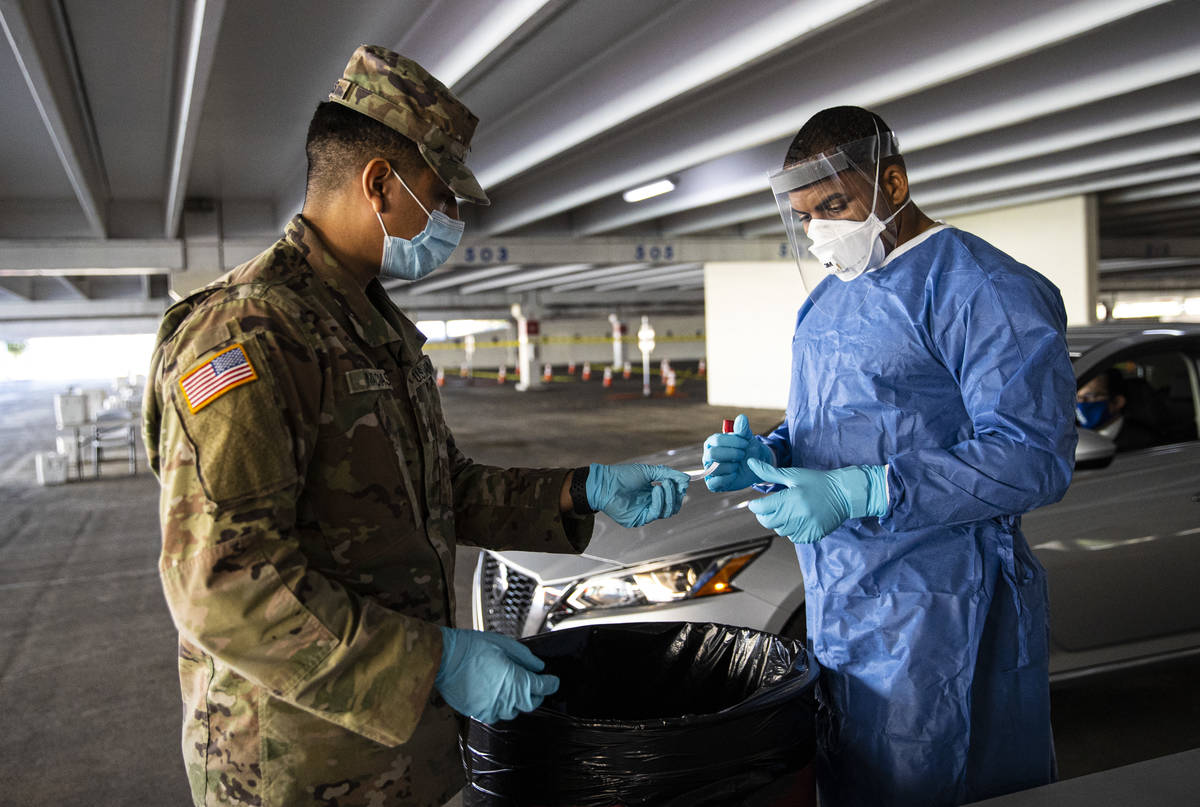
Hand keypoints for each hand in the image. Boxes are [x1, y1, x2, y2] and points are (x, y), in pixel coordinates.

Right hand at [434, 627, 558, 723]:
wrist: (444, 658)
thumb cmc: (473, 648)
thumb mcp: (504, 645)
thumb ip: (525, 658)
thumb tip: (538, 667)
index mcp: (515, 681)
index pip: (541, 688)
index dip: (550, 684)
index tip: (553, 681)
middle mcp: (506, 699)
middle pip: (530, 704)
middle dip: (536, 694)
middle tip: (535, 685)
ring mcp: (491, 709)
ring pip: (513, 711)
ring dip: (517, 701)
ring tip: (512, 687)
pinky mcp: (478, 713)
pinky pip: (496, 715)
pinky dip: (500, 707)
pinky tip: (496, 695)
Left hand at [586, 463, 689, 527]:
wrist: (605, 483)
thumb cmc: (622, 476)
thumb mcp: (649, 471)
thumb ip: (668, 474)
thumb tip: (686, 478)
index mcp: (653, 494)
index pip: (673, 497)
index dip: (680, 490)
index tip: (683, 481)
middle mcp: (651, 504)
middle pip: (673, 507)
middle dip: (676, 494)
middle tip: (672, 483)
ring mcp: (645, 513)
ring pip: (667, 512)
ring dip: (668, 496)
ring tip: (662, 484)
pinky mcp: (639, 519)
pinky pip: (656, 513)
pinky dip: (659, 501)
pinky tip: (656, 490)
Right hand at [702, 413, 774, 491]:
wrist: (755, 465)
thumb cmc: (748, 449)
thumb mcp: (747, 438)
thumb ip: (743, 429)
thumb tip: (741, 417)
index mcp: (712, 442)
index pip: (716, 440)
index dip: (733, 442)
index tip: (745, 443)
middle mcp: (708, 455)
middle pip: (713, 454)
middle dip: (732, 454)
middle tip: (743, 454)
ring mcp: (710, 470)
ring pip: (716, 468)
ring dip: (732, 466)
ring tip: (738, 465)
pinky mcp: (713, 483)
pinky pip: (714, 483)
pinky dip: (727, 479)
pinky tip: (734, 474)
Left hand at [746, 458, 888, 544]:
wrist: (844, 494)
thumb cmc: (817, 482)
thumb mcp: (793, 474)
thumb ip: (769, 472)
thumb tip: (750, 462)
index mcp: (790, 498)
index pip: (761, 508)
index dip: (755, 505)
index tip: (757, 502)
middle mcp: (797, 515)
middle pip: (767, 522)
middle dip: (765, 515)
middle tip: (771, 507)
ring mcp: (805, 527)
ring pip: (780, 530)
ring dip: (779, 522)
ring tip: (789, 511)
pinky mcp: (812, 535)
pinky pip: (793, 537)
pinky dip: (792, 529)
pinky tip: (800, 518)